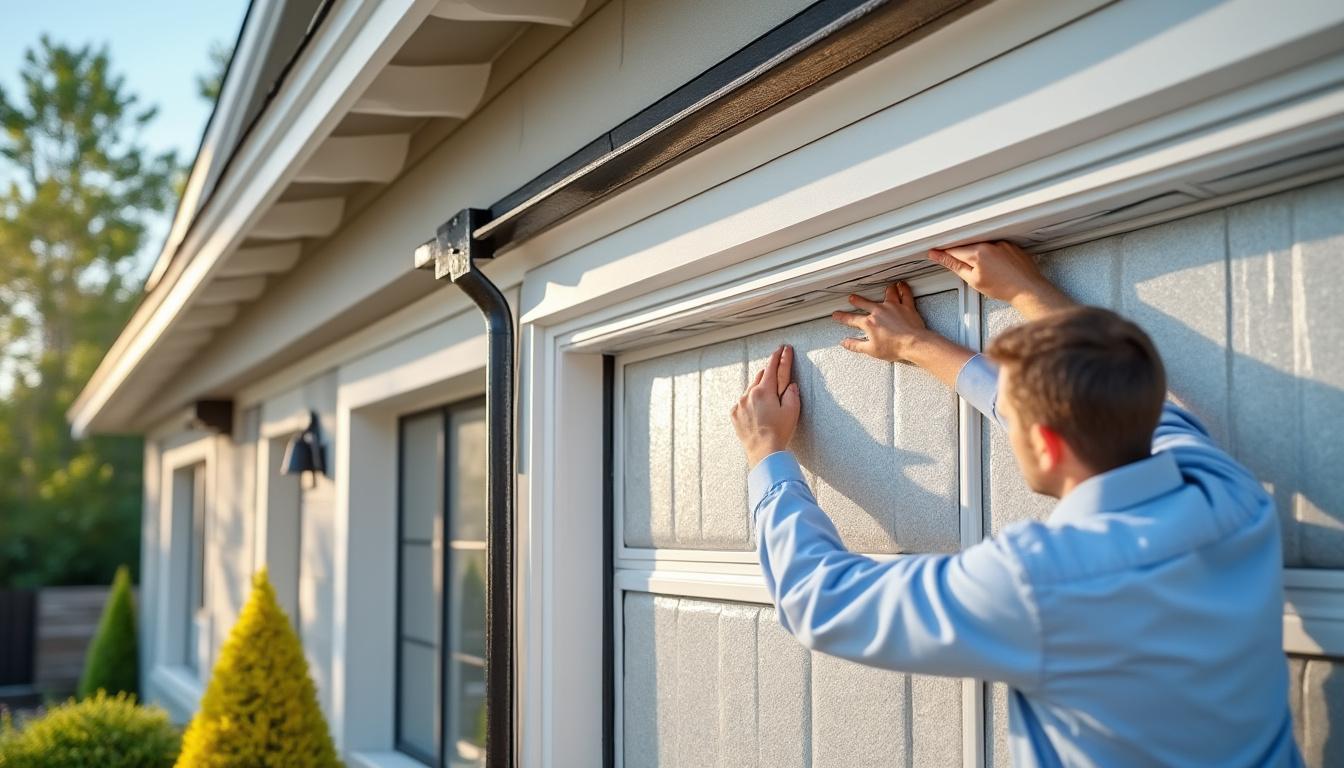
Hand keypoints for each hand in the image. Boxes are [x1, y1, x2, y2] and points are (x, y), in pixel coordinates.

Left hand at [731, 345, 800, 467]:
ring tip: (768, 394)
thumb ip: (792, 394)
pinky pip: (743, 401)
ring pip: (751, 388)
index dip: (780, 356)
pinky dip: (750, 401)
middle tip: (777, 367)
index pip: (773, 367)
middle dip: (770, 371)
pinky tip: (757, 409)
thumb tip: (790, 384)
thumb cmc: (779, 432)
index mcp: (764, 391)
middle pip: (761, 376)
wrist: (763, 452)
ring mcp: (740, 404)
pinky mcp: (735, 414)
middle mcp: (749, 394)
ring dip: (759, 387)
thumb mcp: (792, 411)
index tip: (783, 348)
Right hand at [832, 280, 974, 387]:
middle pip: (865, 303)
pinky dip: (903, 288)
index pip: (852, 319)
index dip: (842, 317)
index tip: (836, 315)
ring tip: (883, 288)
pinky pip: (905, 294)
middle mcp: (879, 311)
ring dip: (884, 290)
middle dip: (857, 300)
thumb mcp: (871, 350)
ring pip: (887, 294)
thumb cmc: (894, 347)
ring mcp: (893, 307)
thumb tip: (844, 343)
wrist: (913, 344)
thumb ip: (856, 345)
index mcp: (869, 323)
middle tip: (852, 298)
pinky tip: (901, 284)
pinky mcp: (907, 306)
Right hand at [927, 240, 1072, 319]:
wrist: (1027, 289)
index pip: (953, 249)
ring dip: (977, 253)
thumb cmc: (1004, 288)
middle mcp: (990, 243)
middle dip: (961, 254)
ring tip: (986, 271)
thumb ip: (954, 265)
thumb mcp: (973, 280)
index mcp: (978, 252)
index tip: (935, 253)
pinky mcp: (1011, 245)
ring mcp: (1002, 243)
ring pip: (981, 245)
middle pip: (967, 245)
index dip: (943, 252)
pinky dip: (991, 254)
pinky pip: (994, 246)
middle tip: (965, 269)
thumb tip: (939, 257)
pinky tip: (995, 267)